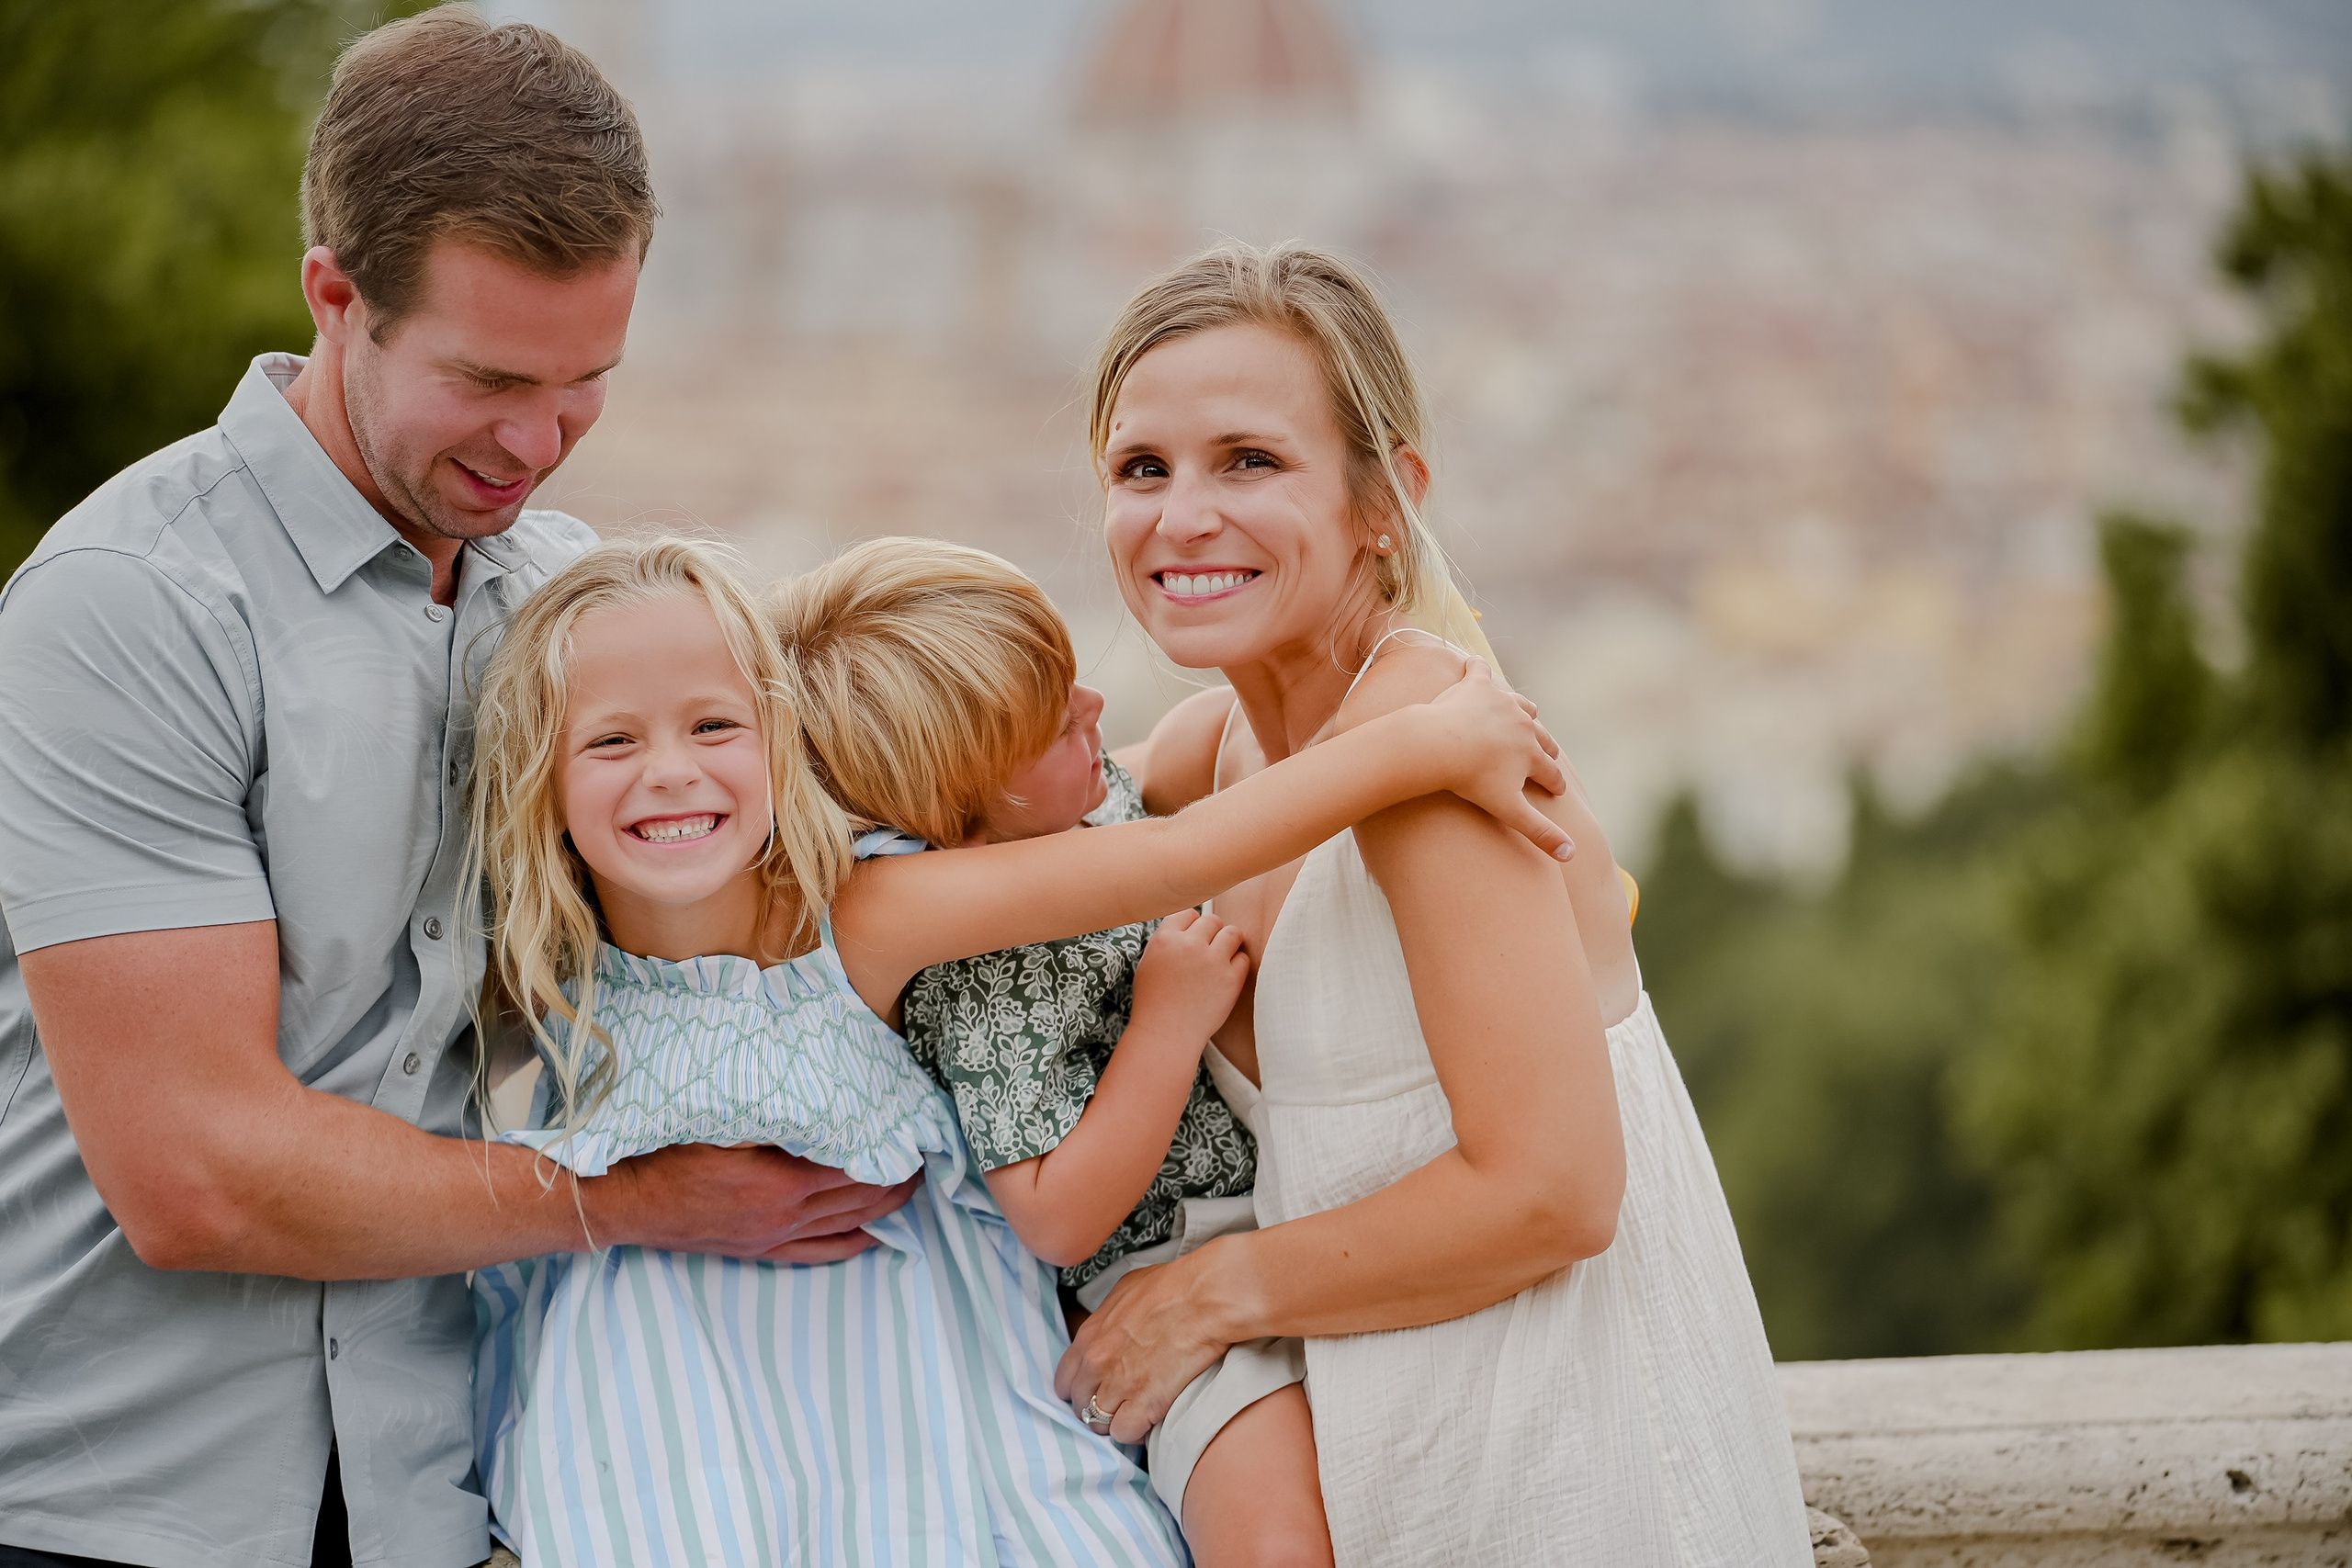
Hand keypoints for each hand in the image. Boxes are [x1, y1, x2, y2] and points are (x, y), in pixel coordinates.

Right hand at [587, 1143, 921, 1261]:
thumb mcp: (724, 1119)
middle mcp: (783, 1215)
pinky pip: (820, 1253)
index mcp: (780, 1180)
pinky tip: (877, 1235)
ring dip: (886, 1206)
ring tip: (913, 1183)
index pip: (857, 1165)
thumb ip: (775, 1111)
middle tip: (927, 1151)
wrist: (623, 1200)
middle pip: (862, 1196)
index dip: (891, 1149)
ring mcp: (773, 1237)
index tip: (915, 1128)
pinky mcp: (759, 1251)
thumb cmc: (668, 1148)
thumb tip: (824, 1092)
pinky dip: (855, 1242)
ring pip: (848, 1225)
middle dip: (900, 1175)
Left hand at [1054, 1248, 1240, 1443]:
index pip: (1065, 1379)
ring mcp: (1120, 1386)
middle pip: (1081, 1404)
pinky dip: (1135, 1432)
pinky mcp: (1145, 1404)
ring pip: (1100, 1423)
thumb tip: (1110, 1328)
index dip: (1079, 1388)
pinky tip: (1148, 1421)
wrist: (1204, 1299)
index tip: (1093, 1391)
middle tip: (1117, 1404)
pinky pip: (1125, 1433)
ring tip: (1135, 1413)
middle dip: (1096, 1407)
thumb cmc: (1173, 1288)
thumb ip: (1109, 1317)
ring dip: (1116, 1421)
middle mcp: (1098, 1363)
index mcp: (1090, 1336)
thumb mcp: (1126, 1291)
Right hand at [1129, 909, 1249, 1045]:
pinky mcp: (1231, 979)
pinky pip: (1244, 958)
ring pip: (1232, 932)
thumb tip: (1192, 924)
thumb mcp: (1150, 963)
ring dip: (1229, 943)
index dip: (1193, 925)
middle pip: (1212, 920)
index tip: (1193, 939)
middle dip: (1212, 933)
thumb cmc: (1155, 1002)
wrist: (1166, 1035)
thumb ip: (1169, 940)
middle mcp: (1189, 945)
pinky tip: (1226, 977)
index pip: (1188, 912)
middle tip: (1208, 951)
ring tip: (1221, 959)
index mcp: (1165, 939)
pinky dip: (1237, 965)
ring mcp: (1212, 961)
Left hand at [1421, 660, 1573, 859]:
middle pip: (1541, 738)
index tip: (1557, 791)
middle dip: (1545, 749)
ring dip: (1524, 711)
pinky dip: (1477, 669)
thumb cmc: (1470, 780)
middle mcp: (1524, 724)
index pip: (1551, 773)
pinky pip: (1479, 671)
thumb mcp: (1508, 810)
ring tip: (1525, 715)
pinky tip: (1473, 667)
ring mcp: (1502, 702)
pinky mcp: (1477, 685)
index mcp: (1533, 754)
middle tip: (1546, 755)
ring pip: (1521, 705)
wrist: (1437, 745)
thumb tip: (1572, 855)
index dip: (1555, 784)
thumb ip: (1540, 833)